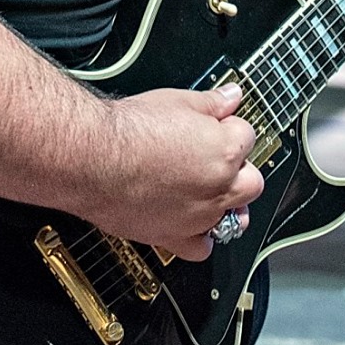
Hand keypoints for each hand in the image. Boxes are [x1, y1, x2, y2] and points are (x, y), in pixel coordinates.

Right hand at [78, 84, 263, 260]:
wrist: (93, 158)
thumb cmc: (127, 132)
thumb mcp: (175, 100)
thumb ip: (211, 102)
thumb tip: (230, 96)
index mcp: (224, 150)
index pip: (247, 137)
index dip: (230, 128)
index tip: (217, 126)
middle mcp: (218, 186)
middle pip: (251, 181)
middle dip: (238, 168)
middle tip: (213, 157)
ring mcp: (199, 216)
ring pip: (235, 217)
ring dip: (226, 203)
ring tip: (205, 188)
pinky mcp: (175, 236)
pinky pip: (203, 248)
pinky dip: (201, 238)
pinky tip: (191, 222)